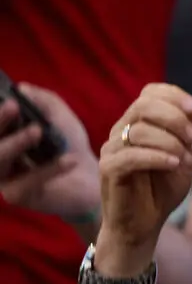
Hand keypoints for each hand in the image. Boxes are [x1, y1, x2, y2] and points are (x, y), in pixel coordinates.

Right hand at [0, 84, 100, 219]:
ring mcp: (4, 178)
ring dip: (17, 142)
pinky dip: (48, 169)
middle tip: (14, 106)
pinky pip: (27, 182)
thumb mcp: (60, 118)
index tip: (9, 100)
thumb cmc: (70, 145)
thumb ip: (44, 102)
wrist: (92, 177)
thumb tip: (23, 87)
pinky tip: (70, 159)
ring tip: (38, 130)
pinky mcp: (18, 196)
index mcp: (4, 137)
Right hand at [97, 84, 191, 254]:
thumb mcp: (182, 155)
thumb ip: (184, 132)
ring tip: (185, 160)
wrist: (145, 224)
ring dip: (170, 142)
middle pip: (143, 105)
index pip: (150, 92)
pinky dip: (157, 157)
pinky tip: (174, 164)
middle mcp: (122, 130)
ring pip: (140, 130)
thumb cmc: (163, 188)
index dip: (173, 95)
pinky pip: (131, 155)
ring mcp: (111, 149)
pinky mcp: (108, 169)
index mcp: (139, 122)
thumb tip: (191, 107)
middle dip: (174, 117)